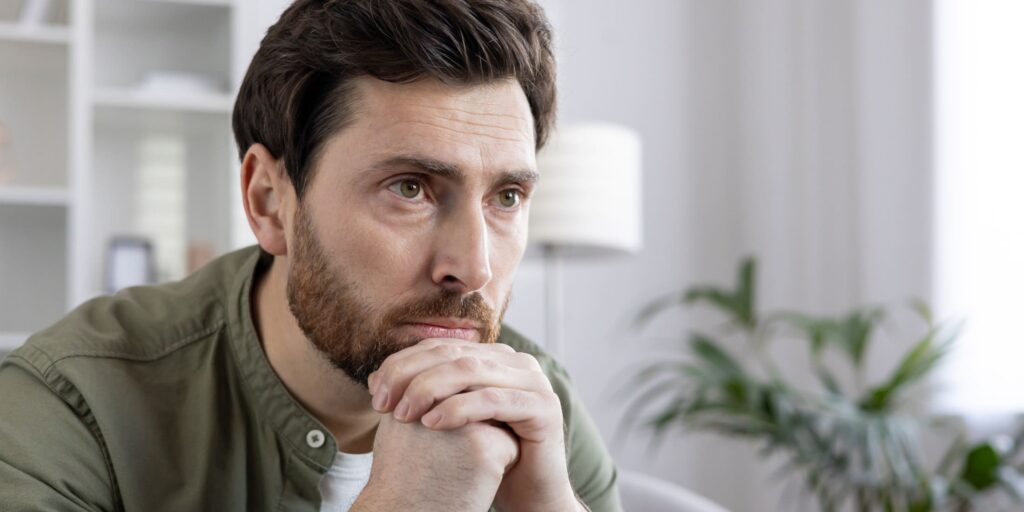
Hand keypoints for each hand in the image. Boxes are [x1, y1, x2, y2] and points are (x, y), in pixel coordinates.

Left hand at [367, 338, 580, 510]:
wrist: (529, 494)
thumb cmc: (485, 459)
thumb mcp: (449, 421)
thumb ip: (420, 395)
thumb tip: (374, 379)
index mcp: (493, 358)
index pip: (440, 346)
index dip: (403, 364)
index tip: (375, 392)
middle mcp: (515, 362)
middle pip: (453, 354)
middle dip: (411, 375)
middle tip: (383, 403)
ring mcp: (533, 381)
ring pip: (471, 371)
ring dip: (430, 389)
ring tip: (403, 415)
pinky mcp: (544, 407)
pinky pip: (494, 400)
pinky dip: (460, 408)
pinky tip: (433, 424)